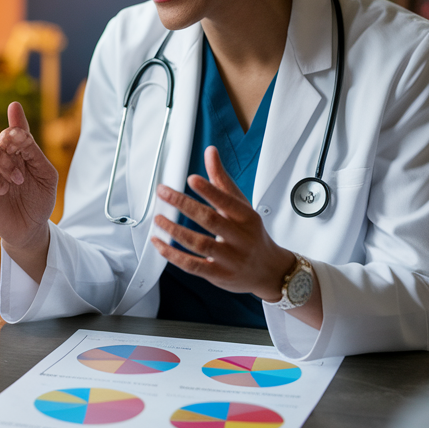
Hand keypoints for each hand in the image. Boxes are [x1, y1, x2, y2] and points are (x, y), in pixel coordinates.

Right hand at [0, 102, 57, 277]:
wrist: (33, 228)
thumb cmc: (40, 198)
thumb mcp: (46, 174)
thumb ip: (34, 152)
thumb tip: (20, 132)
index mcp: (19, 155)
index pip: (12, 134)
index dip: (15, 126)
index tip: (18, 123)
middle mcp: (3, 164)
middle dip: (7, 155)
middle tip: (20, 173)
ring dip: (0, 172)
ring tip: (13, 186)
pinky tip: (2, 193)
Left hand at [150, 146, 297, 302]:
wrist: (269, 271)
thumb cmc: (252, 234)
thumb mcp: (242, 206)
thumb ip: (222, 181)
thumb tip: (210, 152)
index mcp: (247, 218)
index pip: (228, 202)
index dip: (210, 190)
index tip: (191, 178)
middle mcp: (240, 238)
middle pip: (210, 220)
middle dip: (184, 205)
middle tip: (163, 192)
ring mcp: (229, 259)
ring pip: (199, 244)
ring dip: (175, 231)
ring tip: (159, 218)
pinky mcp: (218, 275)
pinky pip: (192, 265)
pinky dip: (172, 254)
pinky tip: (159, 243)